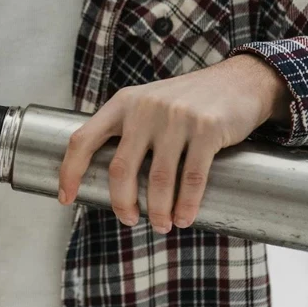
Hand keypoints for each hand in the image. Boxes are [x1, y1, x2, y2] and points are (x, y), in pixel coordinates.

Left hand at [58, 54, 291, 232]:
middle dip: (122, 203)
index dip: (69, 172)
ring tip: (162, 225)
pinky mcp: (208, 129)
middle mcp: (145, 108)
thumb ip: (128, 131)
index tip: (66, 199)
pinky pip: (192, 177)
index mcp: (123, 103)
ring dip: (158, 211)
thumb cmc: (189, 101)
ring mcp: (177, 118)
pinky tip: (184, 218)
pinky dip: (187, 205)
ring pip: (157, 179)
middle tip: (130, 221)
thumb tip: (109, 180)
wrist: (241, 80)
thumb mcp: (149, 104)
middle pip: (120, 169)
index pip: (83, 139)